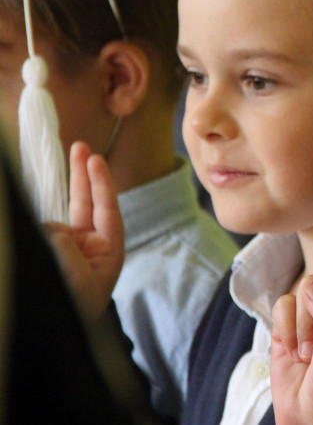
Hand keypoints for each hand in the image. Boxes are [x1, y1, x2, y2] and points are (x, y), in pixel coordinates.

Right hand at [44, 140, 123, 321]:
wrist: (52, 342)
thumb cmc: (74, 312)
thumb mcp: (76, 277)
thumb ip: (64, 245)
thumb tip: (50, 225)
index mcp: (107, 254)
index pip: (107, 210)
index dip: (101, 184)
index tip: (94, 158)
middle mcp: (88, 251)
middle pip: (87, 205)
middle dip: (82, 176)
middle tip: (80, 145)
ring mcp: (65, 254)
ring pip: (54, 224)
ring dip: (46, 223)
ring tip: (51, 248)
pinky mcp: (45, 257)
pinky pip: (40, 235)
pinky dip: (34, 230)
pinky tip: (29, 233)